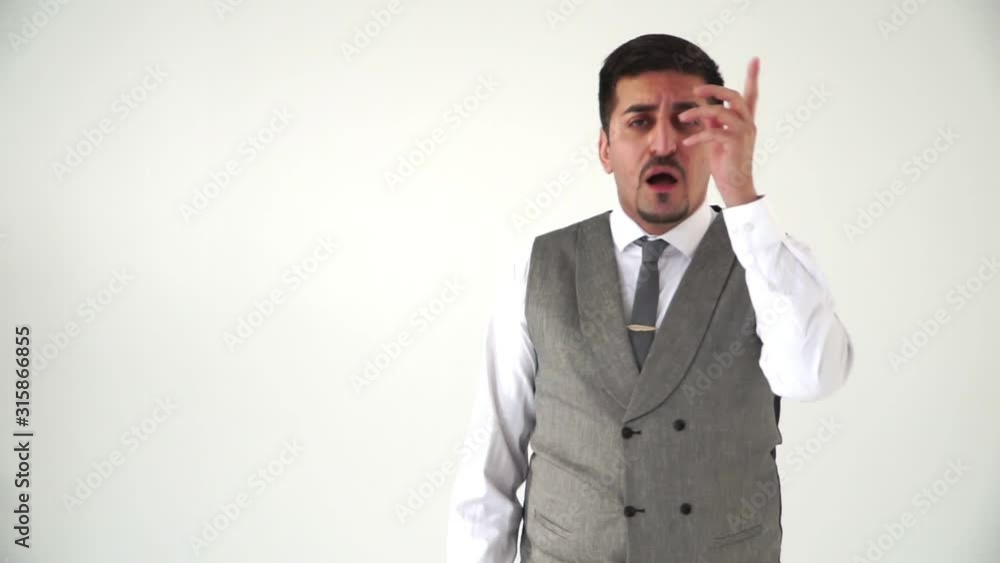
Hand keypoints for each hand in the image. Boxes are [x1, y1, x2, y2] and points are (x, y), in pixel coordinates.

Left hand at [678, 57, 760, 206]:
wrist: (735, 186)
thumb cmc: (725, 163)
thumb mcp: (717, 138)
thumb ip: (713, 122)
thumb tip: (703, 109)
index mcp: (745, 121)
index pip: (751, 95)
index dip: (753, 77)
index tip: (755, 59)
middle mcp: (748, 124)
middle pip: (734, 96)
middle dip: (714, 89)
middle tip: (695, 90)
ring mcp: (743, 133)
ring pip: (721, 112)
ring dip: (699, 112)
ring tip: (682, 117)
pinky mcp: (735, 144)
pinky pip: (713, 133)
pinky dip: (698, 136)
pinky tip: (687, 143)